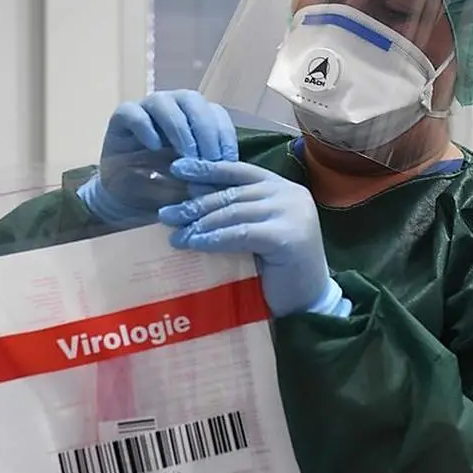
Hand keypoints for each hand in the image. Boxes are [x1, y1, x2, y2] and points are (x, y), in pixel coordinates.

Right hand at [79, 90, 237, 225]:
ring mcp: (146, 110)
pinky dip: (145, 127)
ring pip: (164, 102)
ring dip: (179, 129)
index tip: (228, 161)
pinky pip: (133, 112)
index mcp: (195, 118)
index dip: (224, 135)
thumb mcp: (192, 185)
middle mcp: (173, 107)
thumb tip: (229, 175)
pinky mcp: (121, 118)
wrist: (127, 198)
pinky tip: (154, 147)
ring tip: (186, 156)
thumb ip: (208, 176)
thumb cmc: (165, 188)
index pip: (216, 114)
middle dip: (205, 130)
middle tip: (209, 159)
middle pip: (192, 101)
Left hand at [157, 158, 347, 317]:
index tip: (178, 168)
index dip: (208, 168)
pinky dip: (214, 239)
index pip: (240, 170)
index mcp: (282, 188)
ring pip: (234, 212)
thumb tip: (190, 195)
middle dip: (196, 204)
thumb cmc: (278, 271)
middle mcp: (290, 195)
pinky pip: (241, 233)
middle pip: (233, 194)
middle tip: (166, 215)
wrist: (306, 304)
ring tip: (176, 236)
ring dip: (200, 224)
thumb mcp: (254, 232)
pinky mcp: (288, 237)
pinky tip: (195, 245)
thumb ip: (234, 213)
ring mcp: (292, 214)